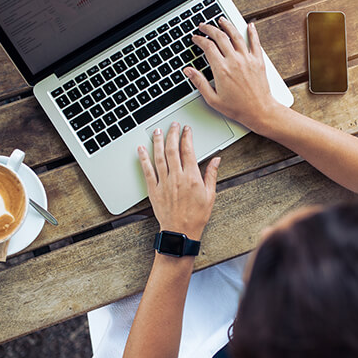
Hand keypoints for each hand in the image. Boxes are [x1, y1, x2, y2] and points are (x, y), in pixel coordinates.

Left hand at [138, 122, 219, 239]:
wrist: (181, 232)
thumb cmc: (196, 216)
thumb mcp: (210, 195)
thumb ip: (212, 175)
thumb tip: (217, 160)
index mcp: (192, 177)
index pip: (188, 151)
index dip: (187, 137)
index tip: (186, 130)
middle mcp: (177, 177)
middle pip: (173, 150)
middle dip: (172, 134)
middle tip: (173, 125)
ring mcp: (164, 183)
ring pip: (159, 157)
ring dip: (158, 142)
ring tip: (157, 131)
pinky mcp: (154, 190)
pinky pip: (147, 171)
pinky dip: (143, 158)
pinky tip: (141, 149)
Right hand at [186, 18, 282, 132]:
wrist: (260, 111)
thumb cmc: (237, 108)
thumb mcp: (213, 99)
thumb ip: (199, 83)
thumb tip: (188, 71)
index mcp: (222, 70)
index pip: (208, 47)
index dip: (199, 40)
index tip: (195, 38)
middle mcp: (234, 61)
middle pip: (220, 37)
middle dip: (209, 29)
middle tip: (203, 26)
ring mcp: (247, 59)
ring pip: (236, 35)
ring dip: (227, 25)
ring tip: (221, 20)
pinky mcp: (258, 61)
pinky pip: (255, 42)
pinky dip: (252, 32)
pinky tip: (250, 25)